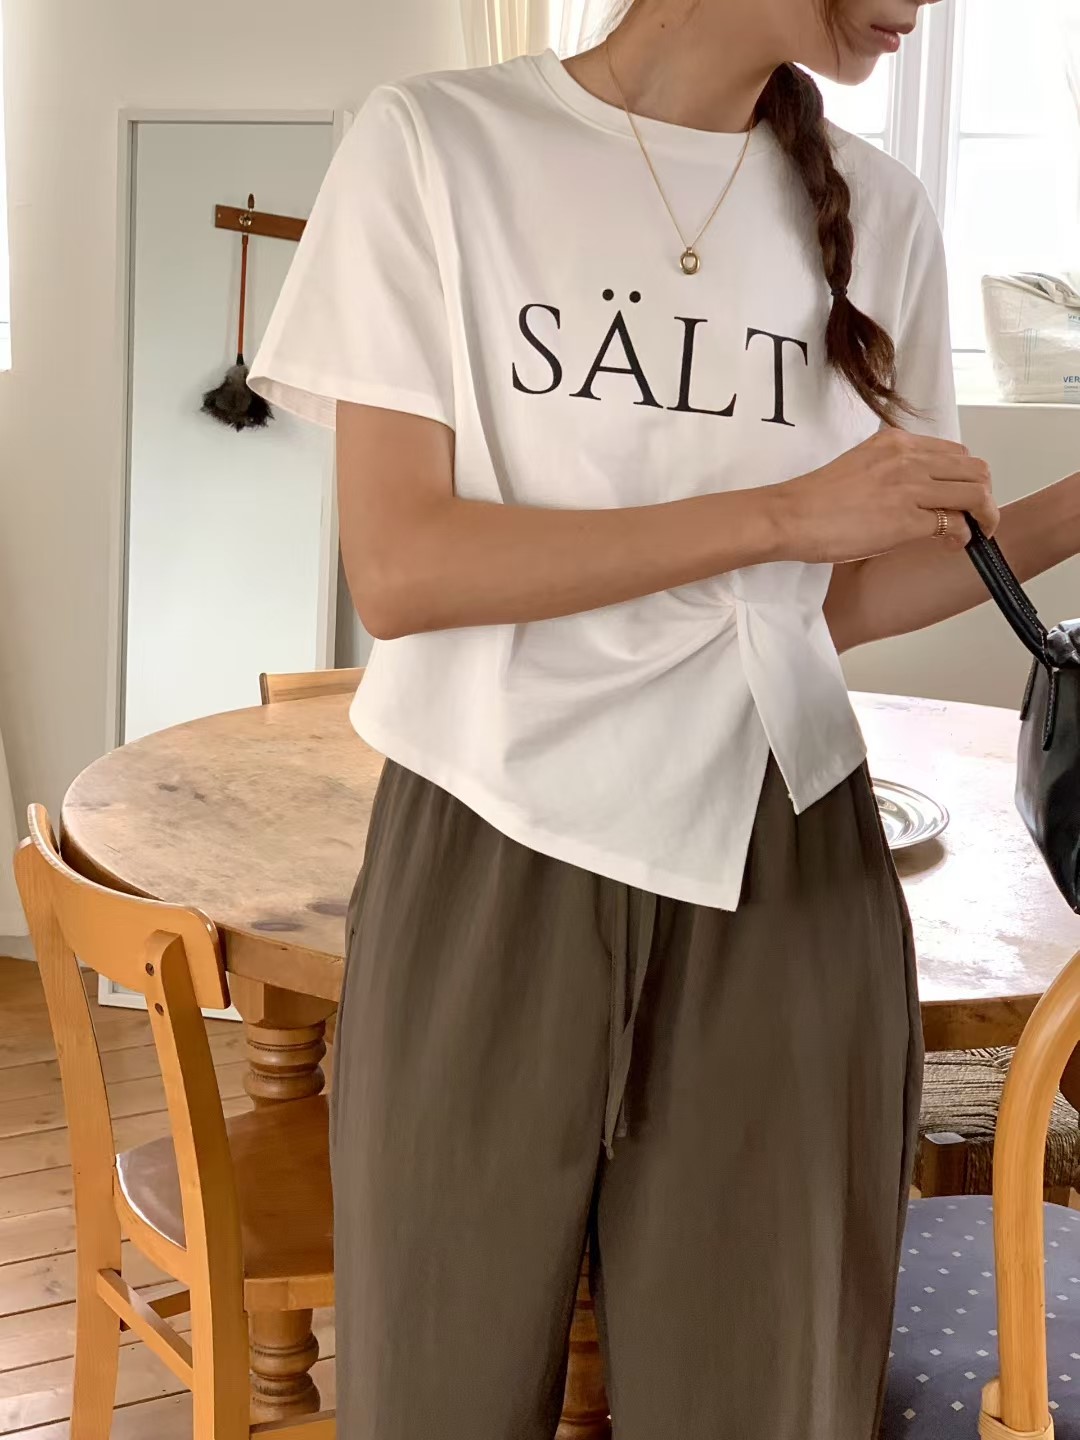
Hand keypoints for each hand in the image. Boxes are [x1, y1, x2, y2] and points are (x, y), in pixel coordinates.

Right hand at [770, 429, 998, 564]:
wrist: (790, 516)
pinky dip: (963, 537)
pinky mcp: (908, 519)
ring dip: (983, 516)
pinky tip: (952, 545)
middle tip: (979, 517)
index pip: (954, 453)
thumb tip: (914, 497)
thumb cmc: (814, 500)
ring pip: (974, 494)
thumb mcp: (861, 468)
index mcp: (896, 443)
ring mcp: (910, 488)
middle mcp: (908, 458)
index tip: (960, 498)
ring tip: (976, 532)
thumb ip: (892, 473)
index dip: (965, 477)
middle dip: (984, 496)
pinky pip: (955, 525)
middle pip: (974, 470)